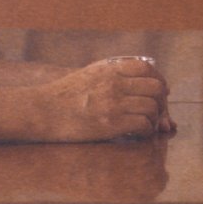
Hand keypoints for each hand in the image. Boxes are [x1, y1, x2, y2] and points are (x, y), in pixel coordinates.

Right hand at [36, 57, 172, 140]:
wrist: (41, 112)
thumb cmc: (65, 96)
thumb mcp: (90, 74)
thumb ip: (115, 74)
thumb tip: (146, 82)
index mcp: (110, 69)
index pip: (148, 69)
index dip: (159, 81)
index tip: (159, 93)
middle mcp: (114, 83)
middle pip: (156, 88)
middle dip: (161, 102)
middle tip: (155, 113)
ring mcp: (113, 103)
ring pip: (153, 107)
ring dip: (154, 118)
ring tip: (145, 125)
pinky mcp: (111, 123)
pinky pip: (143, 124)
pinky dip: (146, 131)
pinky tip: (137, 134)